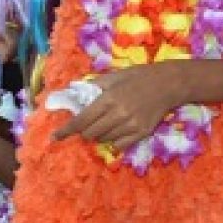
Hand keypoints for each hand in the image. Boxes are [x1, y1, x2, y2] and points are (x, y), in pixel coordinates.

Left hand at [53, 65, 179, 149]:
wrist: (168, 84)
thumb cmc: (139, 76)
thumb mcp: (114, 76)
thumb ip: (94, 86)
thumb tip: (75, 93)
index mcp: (109, 99)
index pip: (82, 120)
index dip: (66, 130)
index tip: (55, 137)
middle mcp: (118, 114)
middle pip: (90, 133)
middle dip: (84, 130)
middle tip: (88, 123)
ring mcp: (131, 126)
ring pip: (104, 139)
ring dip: (99, 134)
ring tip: (106, 122)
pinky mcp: (142, 133)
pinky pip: (119, 145)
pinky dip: (113, 140)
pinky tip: (116, 130)